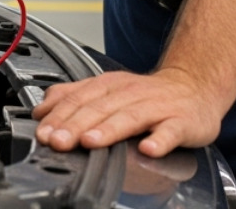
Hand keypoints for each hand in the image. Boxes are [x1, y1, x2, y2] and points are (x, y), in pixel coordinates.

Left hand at [30, 68, 222, 158]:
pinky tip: (148, 149)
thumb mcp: (107, 89)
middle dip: (75, 126)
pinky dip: (159, 140)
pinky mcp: (181, 122)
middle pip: (99, 109)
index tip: (43, 132)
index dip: (59, 116)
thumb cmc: (147, 94)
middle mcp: (130, 94)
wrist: (193, 86)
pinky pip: (170, 131)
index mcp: (109, 86)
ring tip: (91, 142)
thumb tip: (41, 109)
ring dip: (109, 130)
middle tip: (58, 141)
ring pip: (129, 118)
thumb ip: (74, 97)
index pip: (79, 99)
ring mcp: (156, 107)